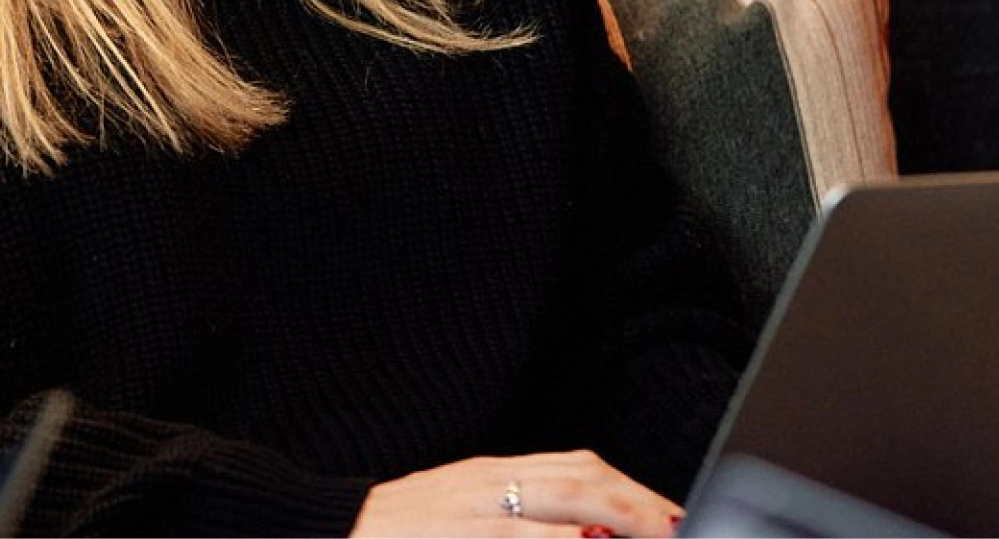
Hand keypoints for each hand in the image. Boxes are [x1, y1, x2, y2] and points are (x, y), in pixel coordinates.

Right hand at [350, 450, 682, 536]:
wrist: (316, 529)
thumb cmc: (396, 534)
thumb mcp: (459, 512)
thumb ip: (518, 516)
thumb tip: (585, 532)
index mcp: (491, 473)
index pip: (579, 467)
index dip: (634, 490)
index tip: (673, 517)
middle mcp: (485, 482)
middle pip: (581, 479)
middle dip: (640, 505)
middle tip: (681, 526)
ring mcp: (468, 510)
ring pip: (557, 504)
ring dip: (616, 517)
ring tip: (658, 533)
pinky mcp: (450, 535)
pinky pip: (515, 537)